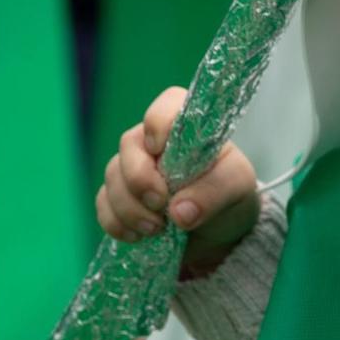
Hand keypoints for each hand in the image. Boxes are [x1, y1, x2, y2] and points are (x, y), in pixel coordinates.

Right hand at [96, 87, 261, 277]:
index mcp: (187, 126)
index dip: (159, 122)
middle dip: (140, 180)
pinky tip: (139, 236)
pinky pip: (103, 204)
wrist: (218, 232)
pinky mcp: (119, 197)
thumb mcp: (236, 188)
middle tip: (161, 206)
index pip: (167, 103)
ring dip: (130, 208)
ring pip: (112, 177)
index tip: (162, 150)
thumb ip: (214, 193)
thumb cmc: (228, 194)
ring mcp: (132, 168)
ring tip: (157, 229)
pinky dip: (117, 223)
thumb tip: (179, 211)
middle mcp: (154, 141)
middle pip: (129, 144)